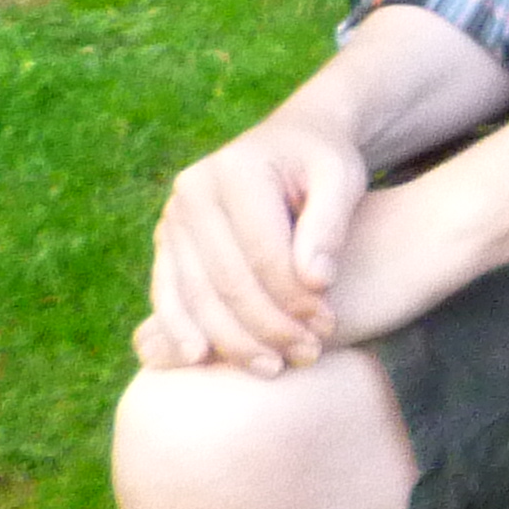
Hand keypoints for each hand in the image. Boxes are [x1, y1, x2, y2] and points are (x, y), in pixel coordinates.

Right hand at [137, 109, 371, 374]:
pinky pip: (169, 293)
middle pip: (226, 278)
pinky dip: (183, 329)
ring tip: (273, 367)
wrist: (293, 142)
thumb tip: (315, 282)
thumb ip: (329, 226)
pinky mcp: (166, 241)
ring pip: (195, 293)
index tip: (328, 325)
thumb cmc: (324, 163)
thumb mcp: (342, 179)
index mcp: (235, 171)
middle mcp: (191, 191)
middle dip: (267, 325)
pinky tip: (203, 358)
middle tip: (306, 354)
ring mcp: (172, 217)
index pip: (263, 251)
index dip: (294, 296)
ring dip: (231, 339)